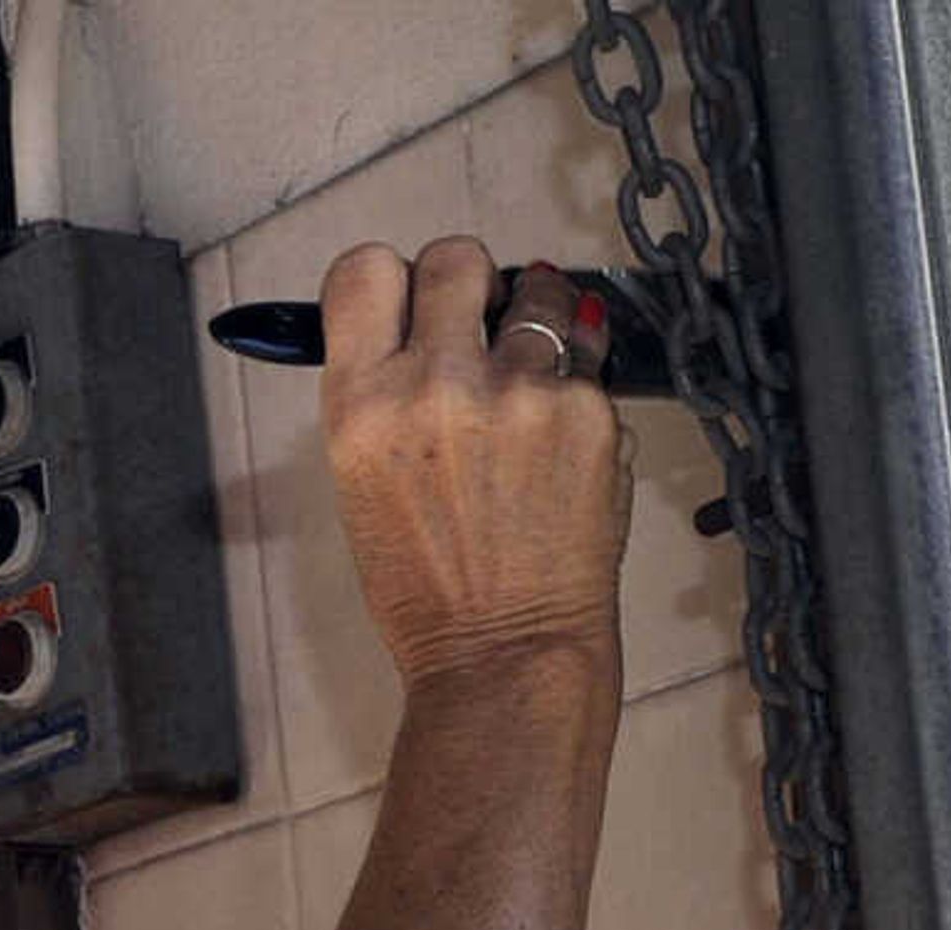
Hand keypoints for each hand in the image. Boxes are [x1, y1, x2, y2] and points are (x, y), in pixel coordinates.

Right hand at [320, 242, 632, 688]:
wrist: (503, 650)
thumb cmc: (426, 586)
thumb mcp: (364, 486)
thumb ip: (384, 397)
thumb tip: (423, 327)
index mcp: (361, 407)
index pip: (365, 271)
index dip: (390, 280)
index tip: (407, 302)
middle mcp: (436, 384)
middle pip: (456, 258)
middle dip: (469, 283)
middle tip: (476, 325)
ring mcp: (521, 392)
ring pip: (541, 292)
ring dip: (535, 319)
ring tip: (528, 377)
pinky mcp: (589, 410)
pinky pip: (588, 357)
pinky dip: (577, 381)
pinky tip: (559, 435)